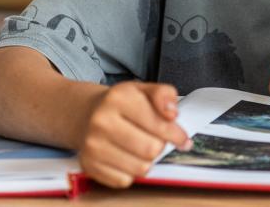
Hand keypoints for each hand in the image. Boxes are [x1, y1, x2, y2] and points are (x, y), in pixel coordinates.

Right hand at [77, 82, 191, 187]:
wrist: (86, 114)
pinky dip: (130, 171)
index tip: (183, 139)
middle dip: (160, 145)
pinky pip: (124, 180)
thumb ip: (164, 94)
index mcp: (119, 98)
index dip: (177, 134)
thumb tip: (172, 113)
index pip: (160, 125)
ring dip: (147, 160)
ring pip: (141, 168)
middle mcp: (102, 122)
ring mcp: (92, 146)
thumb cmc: (121, 104)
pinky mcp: (89, 165)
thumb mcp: (143, 89)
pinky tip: (126, 156)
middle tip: (156, 139)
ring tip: (141, 147)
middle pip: (152, 149)